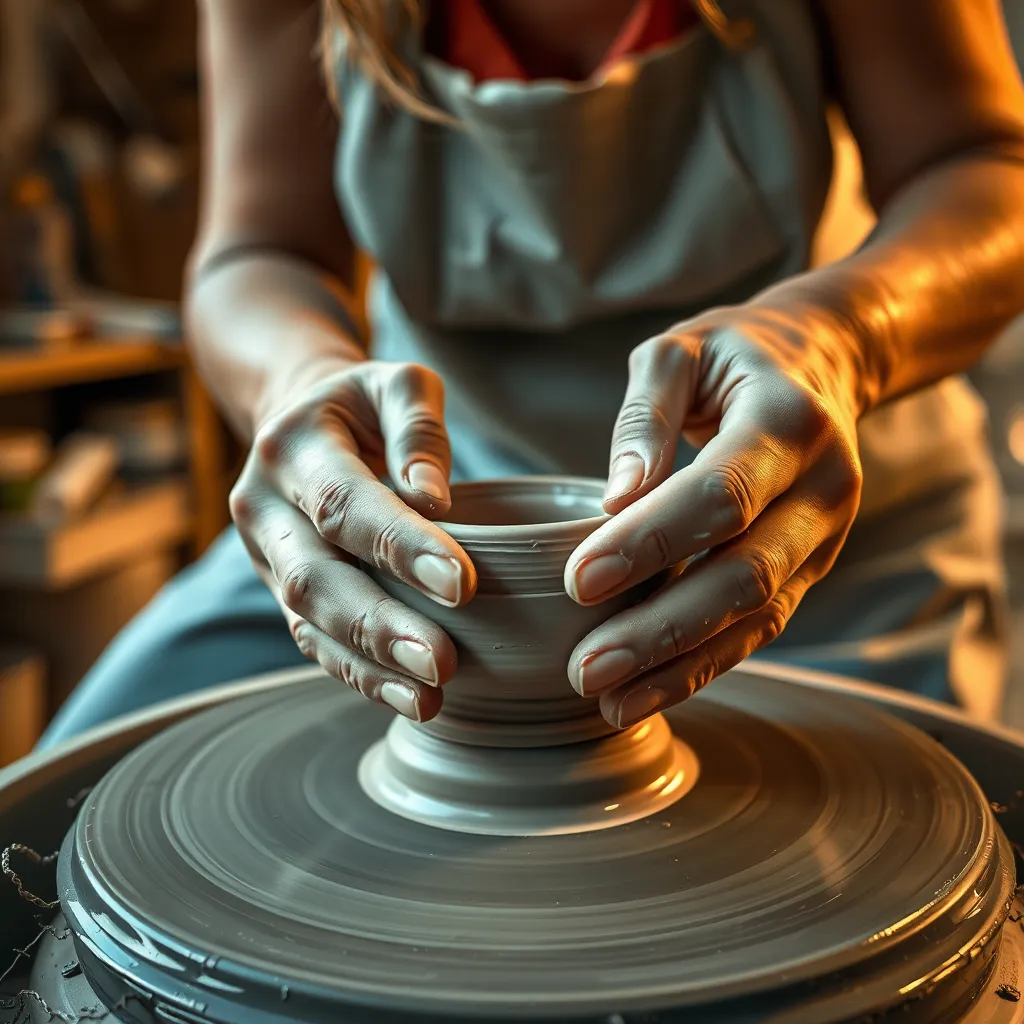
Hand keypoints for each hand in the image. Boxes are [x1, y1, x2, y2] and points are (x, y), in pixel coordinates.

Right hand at [230, 360, 476, 721]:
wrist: (300, 422)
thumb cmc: (365, 405)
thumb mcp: (398, 384)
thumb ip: (418, 428)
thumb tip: (432, 498)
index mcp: (291, 448)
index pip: (343, 503)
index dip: (399, 545)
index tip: (461, 583)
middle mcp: (264, 507)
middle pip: (315, 577)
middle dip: (379, 624)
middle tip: (442, 661)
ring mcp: (267, 557)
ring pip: (309, 622)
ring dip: (370, 665)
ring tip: (431, 695)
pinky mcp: (284, 592)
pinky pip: (315, 643)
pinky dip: (362, 676)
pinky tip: (412, 699)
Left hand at [564, 306, 863, 727]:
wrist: (822, 364)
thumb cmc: (732, 355)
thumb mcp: (679, 353)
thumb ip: (643, 414)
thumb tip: (614, 498)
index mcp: (789, 421)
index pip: (721, 495)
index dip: (651, 543)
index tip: (577, 581)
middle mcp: (822, 487)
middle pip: (745, 573)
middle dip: (661, 629)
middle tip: (584, 667)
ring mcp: (824, 536)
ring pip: (757, 616)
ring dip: (681, 665)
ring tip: (607, 698)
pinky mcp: (810, 568)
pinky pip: (761, 627)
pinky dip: (704, 665)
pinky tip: (646, 692)